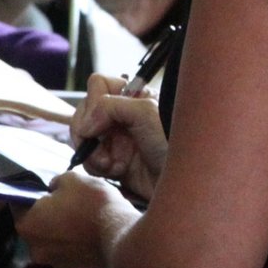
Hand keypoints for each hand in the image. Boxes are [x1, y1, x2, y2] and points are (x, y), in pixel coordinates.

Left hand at [18, 170, 135, 267]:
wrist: (122, 233)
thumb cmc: (92, 204)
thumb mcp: (71, 179)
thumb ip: (56, 183)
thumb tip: (54, 190)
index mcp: (27, 225)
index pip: (18, 205)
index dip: (31, 194)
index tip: (44, 190)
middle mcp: (36, 249)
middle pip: (36, 226)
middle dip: (47, 215)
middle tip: (67, 202)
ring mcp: (57, 263)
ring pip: (54, 241)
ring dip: (63, 230)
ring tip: (83, 217)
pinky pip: (72, 251)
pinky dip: (78, 242)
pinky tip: (92, 231)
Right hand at [70, 74, 170, 202]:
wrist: (182, 182)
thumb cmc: (172, 144)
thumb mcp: (146, 114)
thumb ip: (110, 106)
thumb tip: (85, 125)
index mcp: (133, 95)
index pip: (98, 84)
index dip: (92, 103)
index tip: (96, 126)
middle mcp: (122, 114)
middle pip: (85, 111)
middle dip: (89, 133)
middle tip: (99, 148)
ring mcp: (117, 138)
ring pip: (84, 138)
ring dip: (94, 153)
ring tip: (113, 164)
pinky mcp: (114, 161)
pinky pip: (89, 160)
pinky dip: (98, 167)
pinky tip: (118, 172)